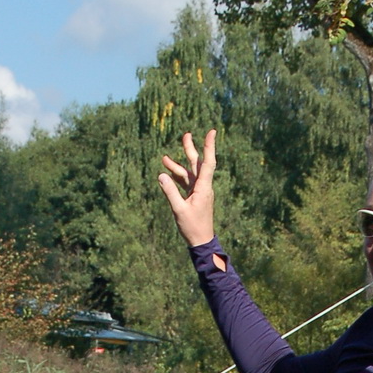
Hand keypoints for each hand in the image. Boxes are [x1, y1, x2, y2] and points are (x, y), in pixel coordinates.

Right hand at [158, 129, 216, 247]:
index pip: (208, 162)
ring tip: (164, 158)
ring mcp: (198, 192)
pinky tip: (167, 173)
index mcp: (203, 188)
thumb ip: (170, 192)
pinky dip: (177, 178)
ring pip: (189, 174)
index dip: (209, 146)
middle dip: (191, 149)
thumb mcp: (179, 209)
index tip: (211, 132)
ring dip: (177, 166)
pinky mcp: (194, 198)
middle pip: (197, 164)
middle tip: (186, 135)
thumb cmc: (193, 227)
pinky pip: (185, 184)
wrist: (201, 241)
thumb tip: (161, 175)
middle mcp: (203, 187)